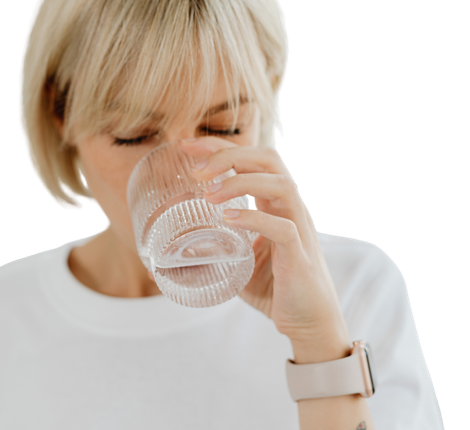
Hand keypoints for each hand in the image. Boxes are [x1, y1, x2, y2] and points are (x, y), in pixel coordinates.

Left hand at [174, 137, 349, 348]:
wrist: (309, 323)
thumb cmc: (275, 290)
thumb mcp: (236, 264)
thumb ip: (209, 255)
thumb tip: (161, 263)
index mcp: (275, 203)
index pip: (251, 160)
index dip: (220, 147)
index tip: (186, 146)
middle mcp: (290, 208)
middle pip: (267, 159)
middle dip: (229, 154)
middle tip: (196, 168)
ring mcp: (298, 229)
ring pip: (280, 184)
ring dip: (240, 183)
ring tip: (209, 195)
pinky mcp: (299, 255)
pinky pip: (283, 227)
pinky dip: (255, 219)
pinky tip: (229, 220)